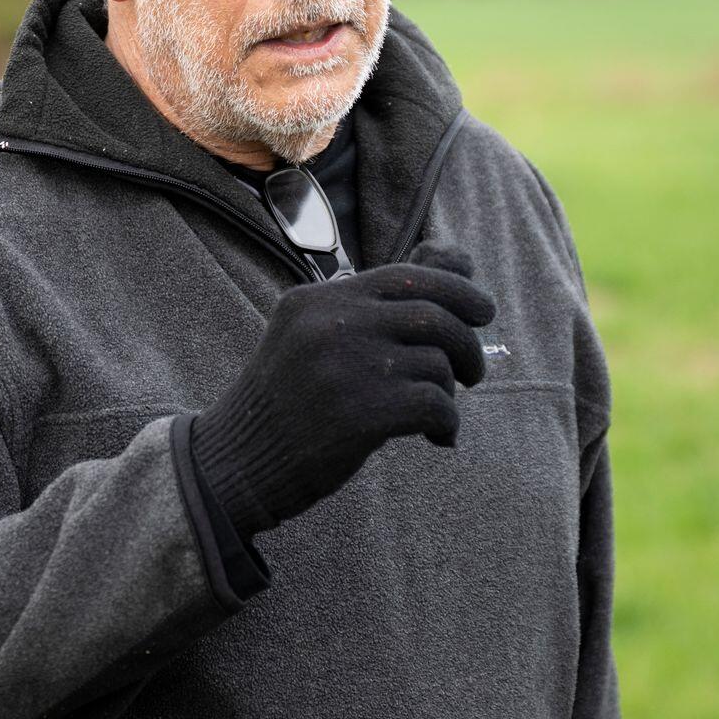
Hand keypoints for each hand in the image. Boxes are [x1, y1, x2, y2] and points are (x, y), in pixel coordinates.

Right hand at [189, 240, 497, 534]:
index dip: (458, 288)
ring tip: (441, 410)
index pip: (407, 275)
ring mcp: (345, 368)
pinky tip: (438, 437)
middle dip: (468, 341)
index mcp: (318, 299)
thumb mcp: (312, 334)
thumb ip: (373, 302)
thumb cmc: (288, 399)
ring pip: (438, 362)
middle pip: (434, 314)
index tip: (481, 311)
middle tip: (473, 370)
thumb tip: (455, 258)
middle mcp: (331, 324)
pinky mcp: (361, 414)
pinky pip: (436, 404)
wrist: (238, 460)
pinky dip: (448, 422)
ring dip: (453, 389)